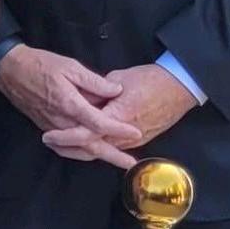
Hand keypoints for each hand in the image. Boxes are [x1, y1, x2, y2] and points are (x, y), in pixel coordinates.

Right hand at [0, 46, 143, 163]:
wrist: (10, 71)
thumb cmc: (41, 65)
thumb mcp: (70, 66)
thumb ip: (94, 81)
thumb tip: (117, 91)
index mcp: (70, 104)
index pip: (99, 122)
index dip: (119, 128)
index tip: (137, 132)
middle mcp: (62, 121)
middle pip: (91, 144)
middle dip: (112, 155)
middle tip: (131, 164)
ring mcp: (53, 127)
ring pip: (79, 148)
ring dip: (99, 156)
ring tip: (117, 160)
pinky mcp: (46, 128)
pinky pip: (67, 147)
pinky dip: (81, 153)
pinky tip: (91, 153)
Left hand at [63, 63, 198, 166]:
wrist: (180, 88)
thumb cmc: (151, 79)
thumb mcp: (121, 78)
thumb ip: (99, 89)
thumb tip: (83, 97)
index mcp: (119, 115)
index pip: (87, 132)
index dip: (67, 136)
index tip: (50, 134)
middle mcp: (126, 133)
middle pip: (92, 147)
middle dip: (69, 147)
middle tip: (49, 141)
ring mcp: (134, 139)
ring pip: (102, 150)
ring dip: (81, 150)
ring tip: (59, 145)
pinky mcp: (139, 140)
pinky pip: (114, 147)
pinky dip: (97, 148)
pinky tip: (83, 146)